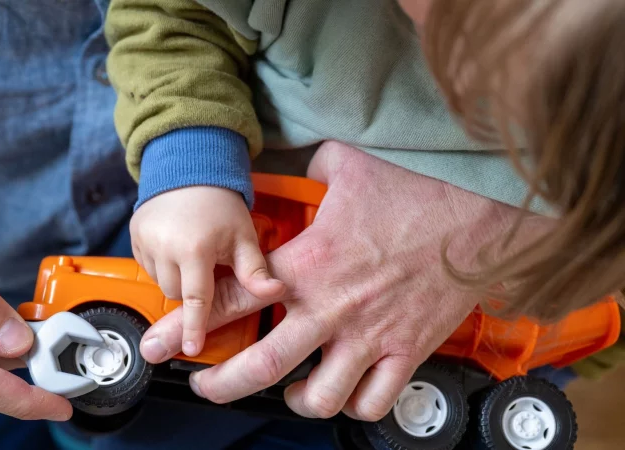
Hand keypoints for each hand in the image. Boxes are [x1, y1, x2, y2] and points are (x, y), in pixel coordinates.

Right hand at [130, 186, 284, 356]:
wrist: (189, 167)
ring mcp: (145, 241)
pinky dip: (161, 265)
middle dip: (192, 290)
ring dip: (176, 278)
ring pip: (160, 282)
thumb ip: (255, 270)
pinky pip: (146, 266)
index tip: (192, 348)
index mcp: (194, 249)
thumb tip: (276, 292)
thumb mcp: (244, 235)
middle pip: (176, 294)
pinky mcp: (134, 236)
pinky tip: (176, 248)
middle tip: (207, 268)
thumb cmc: (220, 202)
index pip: (196, 299)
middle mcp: (164, 247)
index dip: (195, 327)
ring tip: (192, 254)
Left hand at [138, 142, 552, 419]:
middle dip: (222, 385)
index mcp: (307, 264)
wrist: (481, 214)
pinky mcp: (407, 351)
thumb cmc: (416, 189)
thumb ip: (310, 166)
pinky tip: (345, 393)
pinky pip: (375, 402)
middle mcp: (332, 308)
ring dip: (295, 401)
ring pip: (319, 396)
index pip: (232, 301)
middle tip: (204, 387)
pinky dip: (355, 407)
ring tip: (287, 391)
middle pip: (262, 364)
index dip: (185, 326)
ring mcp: (370, 336)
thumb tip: (300, 160)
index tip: (162, 344)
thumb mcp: (348, 163)